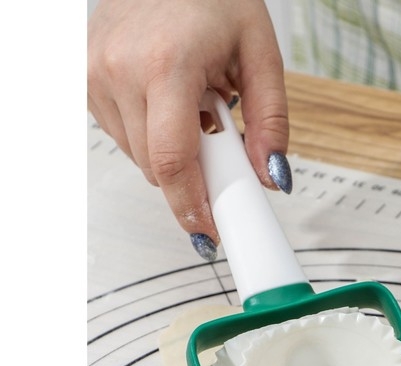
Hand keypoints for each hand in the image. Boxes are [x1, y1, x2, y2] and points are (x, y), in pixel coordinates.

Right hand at [88, 0, 288, 255]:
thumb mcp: (260, 53)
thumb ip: (270, 122)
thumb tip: (271, 177)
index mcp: (165, 63)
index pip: (173, 161)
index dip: (192, 206)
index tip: (209, 231)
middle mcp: (119, 70)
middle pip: (157, 167)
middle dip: (193, 175)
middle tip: (219, 146)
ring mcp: (94, 74)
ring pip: (138, 157)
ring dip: (171, 153)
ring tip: (192, 106)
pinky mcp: (83, 78)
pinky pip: (121, 136)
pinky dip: (150, 135)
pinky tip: (166, 101)